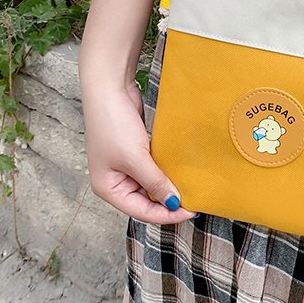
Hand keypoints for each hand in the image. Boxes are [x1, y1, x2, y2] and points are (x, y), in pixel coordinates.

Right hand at [83, 79, 196, 224]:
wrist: (110, 88)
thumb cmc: (113, 124)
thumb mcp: (135, 158)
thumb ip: (155, 181)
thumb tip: (173, 202)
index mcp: (108, 189)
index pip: (141, 211)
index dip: (166, 214)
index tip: (190, 210)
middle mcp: (116, 180)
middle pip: (146, 200)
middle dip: (168, 200)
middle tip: (194, 200)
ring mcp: (126, 165)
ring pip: (152, 183)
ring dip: (169, 184)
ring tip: (191, 187)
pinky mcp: (136, 150)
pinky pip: (154, 166)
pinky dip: (166, 169)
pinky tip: (182, 170)